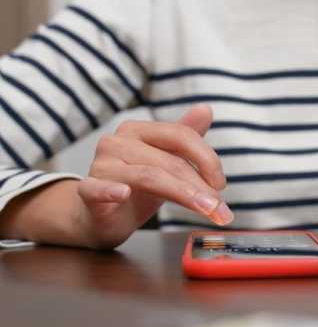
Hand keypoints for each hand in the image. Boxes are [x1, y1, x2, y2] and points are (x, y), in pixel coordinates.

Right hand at [75, 104, 232, 248]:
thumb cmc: (137, 187)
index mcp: (139, 131)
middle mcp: (118, 142)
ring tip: (206, 211)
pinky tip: (123, 194)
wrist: (100, 217)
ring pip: (149, 177)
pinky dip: (110, 191)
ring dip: (184, 195)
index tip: (222, 184)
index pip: (181, 135)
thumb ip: (186, 138)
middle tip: (221, 209)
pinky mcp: (87, 192)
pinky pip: (97, 189)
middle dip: (201, 187)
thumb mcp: (166, 161)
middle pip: (169, 161)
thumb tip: (206, 109)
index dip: (207, 159)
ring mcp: (101, 166)